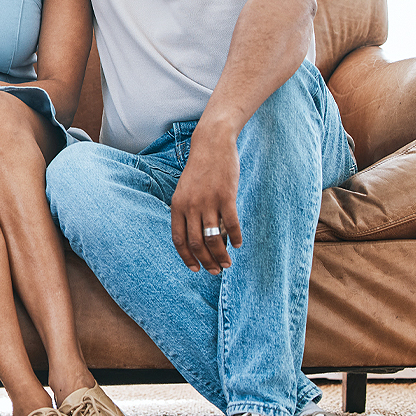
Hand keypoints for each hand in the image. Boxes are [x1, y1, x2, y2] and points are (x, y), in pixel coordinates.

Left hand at [169, 125, 242, 274]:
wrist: (211, 145)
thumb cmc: (200, 170)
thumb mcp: (185, 191)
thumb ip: (187, 212)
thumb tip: (198, 238)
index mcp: (177, 206)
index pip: (178, 239)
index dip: (186, 257)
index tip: (195, 269)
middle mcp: (190, 206)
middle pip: (196, 243)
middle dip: (206, 261)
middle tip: (215, 271)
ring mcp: (208, 202)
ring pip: (213, 238)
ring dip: (221, 255)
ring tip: (227, 264)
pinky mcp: (226, 197)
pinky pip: (231, 224)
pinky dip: (235, 238)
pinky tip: (238, 244)